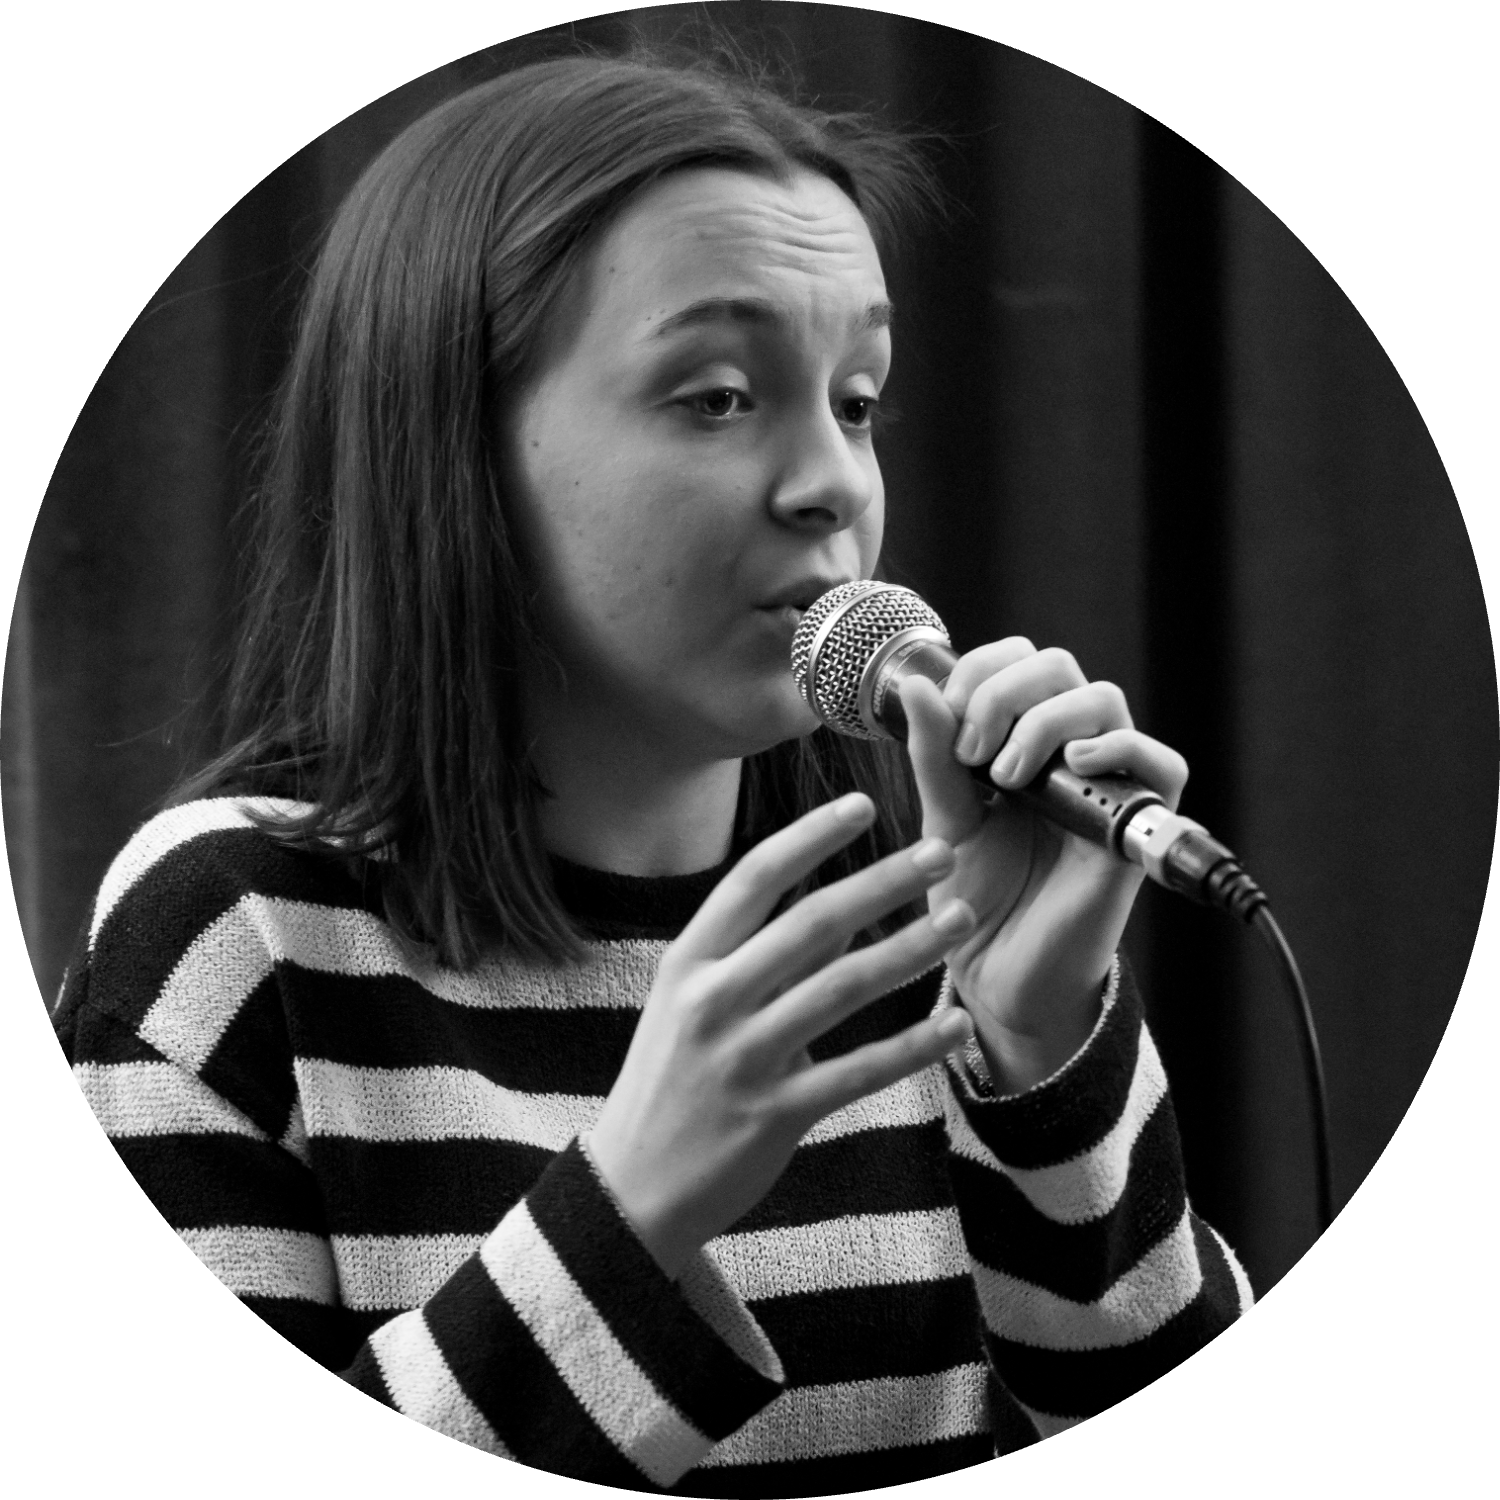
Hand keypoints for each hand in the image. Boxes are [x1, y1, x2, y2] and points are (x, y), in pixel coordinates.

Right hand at [587, 793, 977, 1278]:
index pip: (755, 878)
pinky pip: (859, 1071)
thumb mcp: (691, 1005)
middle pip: (812, 923)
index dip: (811, 837)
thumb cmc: (668, 1082)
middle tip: (943, 851)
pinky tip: (955, 1023)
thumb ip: (755, 956)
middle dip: (884, 881)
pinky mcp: (775, 1113)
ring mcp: (744, 1058)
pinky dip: (913, 1045)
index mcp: (689, 962)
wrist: (630, 1188)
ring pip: (843, 987)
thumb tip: (835, 906)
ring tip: (962, 919)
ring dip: (911, 948)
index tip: (863, 803)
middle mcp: (713, 1000)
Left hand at [899, 642, 1188, 1093]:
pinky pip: (1161, 762)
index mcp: (1018, 737)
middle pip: (1057, 665)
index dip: (978, 672)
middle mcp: (1067, 749)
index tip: (946, 726)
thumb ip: (933, 753)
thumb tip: (917, 682)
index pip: (1016, 659)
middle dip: (1002, 693)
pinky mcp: (1134, 826)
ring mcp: (1104, 783)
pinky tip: (1070, 768)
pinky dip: (1118, 748)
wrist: (995, 972)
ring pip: (1103, 698)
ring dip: (1044, 722)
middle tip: (971, 755)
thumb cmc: (972, 895)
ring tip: (1007, 779)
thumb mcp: (942, 816)